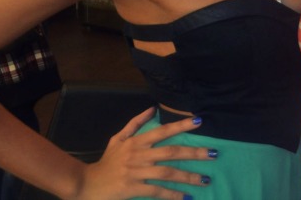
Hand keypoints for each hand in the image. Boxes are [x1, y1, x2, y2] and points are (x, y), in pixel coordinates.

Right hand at [73, 107, 215, 199]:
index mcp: (137, 142)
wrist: (86, 184)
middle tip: (214, 153)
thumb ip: (135, 123)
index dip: (181, 125)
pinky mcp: (133, 188)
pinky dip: (173, 194)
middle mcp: (139, 155)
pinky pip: (157, 191)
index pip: (163, 130)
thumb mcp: (118, 139)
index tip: (200, 121)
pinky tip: (186, 197)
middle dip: (194, 152)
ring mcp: (136, 172)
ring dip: (188, 176)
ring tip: (205, 179)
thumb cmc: (106, 162)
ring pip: (167, 172)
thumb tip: (152, 108)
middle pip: (171, 152)